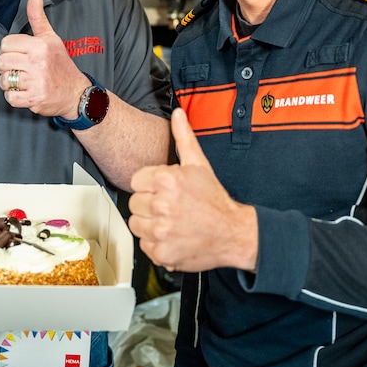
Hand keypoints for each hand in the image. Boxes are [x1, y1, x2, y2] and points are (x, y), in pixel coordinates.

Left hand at [0, 0, 87, 118]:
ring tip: (22, 81)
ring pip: (4, 80)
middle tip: (20, 69)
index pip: (6, 44)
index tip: (21, 55)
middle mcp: (39, 62)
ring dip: (10, 83)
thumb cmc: (60, 64)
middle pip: (2, 62)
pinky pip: (10, 98)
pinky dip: (14, 97)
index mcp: (40, 45)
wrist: (76, 93)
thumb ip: (37, 16)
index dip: (10, 50)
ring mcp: (37, 82)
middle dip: (7, 67)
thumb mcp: (51, 37)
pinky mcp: (35, 99)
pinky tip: (24, 92)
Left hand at [128, 108, 257, 272]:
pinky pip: (144, 245)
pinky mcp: (161, 252)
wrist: (233, 233)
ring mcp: (160, 230)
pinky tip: (171, 236)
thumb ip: (184, 137)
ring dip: (149, 224)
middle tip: (169, 207)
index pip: (136, 181)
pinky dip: (156, 243)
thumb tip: (177, 114)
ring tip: (170, 221)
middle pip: (134, 203)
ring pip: (136, 224)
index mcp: (167, 180)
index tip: (163, 191)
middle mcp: (161, 205)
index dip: (150, 185)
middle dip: (149, 204)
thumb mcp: (199, 165)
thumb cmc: (215, 200)